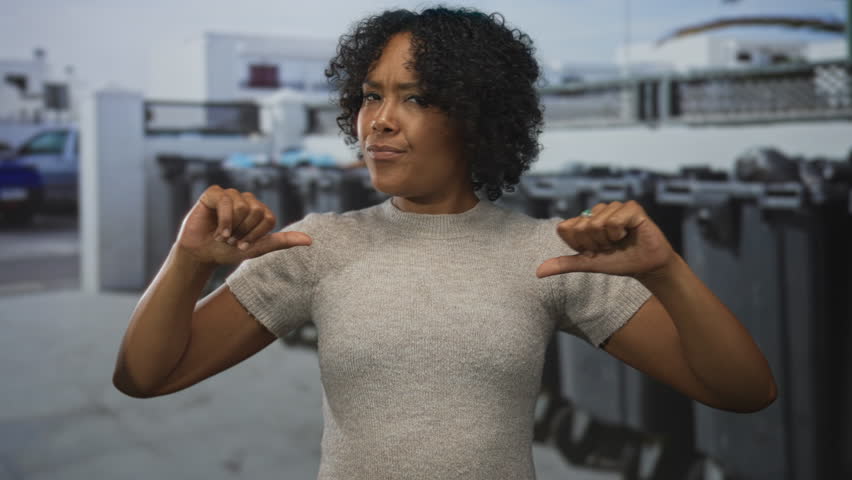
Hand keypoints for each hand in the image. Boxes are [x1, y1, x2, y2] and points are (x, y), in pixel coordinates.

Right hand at [175, 185, 311, 265]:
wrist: (201, 254)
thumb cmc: (228, 251)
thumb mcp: (257, 249)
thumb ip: (283, 241)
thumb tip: (310, 240)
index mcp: (260, 211)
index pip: (269, 218)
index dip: (256, 235)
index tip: (243, 244)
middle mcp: (247, 200)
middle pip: (257, 211)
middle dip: (244, 232)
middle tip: (232, 239)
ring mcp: (230, 195)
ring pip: (242, 207)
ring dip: (232, 228)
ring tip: (223, 235)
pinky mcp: (213, 193)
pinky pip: (226, 201)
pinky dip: (223, 221)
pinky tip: (217, 231)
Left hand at [536, 201, 675, 278]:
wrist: (646, 266)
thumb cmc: (618, 262)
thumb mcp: (588, 264)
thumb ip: (564, 264)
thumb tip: (538, 273)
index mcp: (584, 221)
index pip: (565, 228)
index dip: (578, 245)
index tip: (594, 251)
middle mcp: (597, 211)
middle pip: (581, 227)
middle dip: (594, 244)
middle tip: (610, 246)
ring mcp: (614, 206)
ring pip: (596, 224)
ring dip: (608, 240)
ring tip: (619, 241)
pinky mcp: (631, 207)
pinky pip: (614, 220)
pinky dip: (619, 233)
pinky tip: (628, 234)